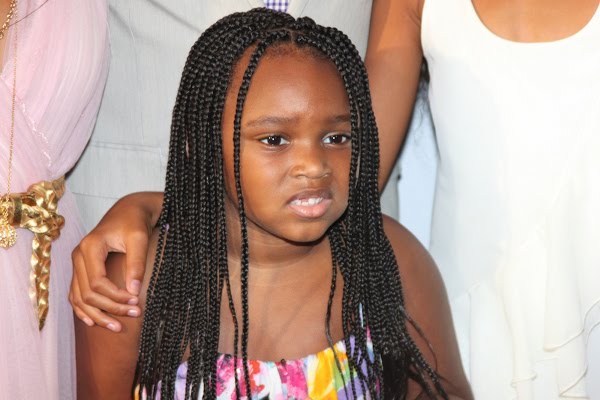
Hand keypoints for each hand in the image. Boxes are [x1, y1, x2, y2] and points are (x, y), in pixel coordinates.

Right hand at [70, 192, 162, 330]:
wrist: (129, 210)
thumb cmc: (135, 222)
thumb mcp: (139, 239)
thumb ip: (136, 264)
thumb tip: (133, 292)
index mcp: (90, 247)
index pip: (97, 282)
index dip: (116, 296)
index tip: (137, 302)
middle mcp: (78, 255)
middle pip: (87, 293)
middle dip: (110, 308)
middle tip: (135, 314)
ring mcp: (77, 262)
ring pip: (79, 297)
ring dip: (97, 314)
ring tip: (117, 327)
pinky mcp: (81, 268)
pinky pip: (76, 293)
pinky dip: (83, 309)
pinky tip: (94, 321)